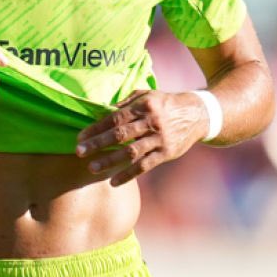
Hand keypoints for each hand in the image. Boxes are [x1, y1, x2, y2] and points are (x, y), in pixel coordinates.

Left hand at [74, 90, 207, 185]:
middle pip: (120, 135)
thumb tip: (102, 111)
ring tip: (92, 168)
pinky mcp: (166, 153)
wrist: (197, 114)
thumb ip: (126, 103)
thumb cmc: (165, 104)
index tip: (80, 137)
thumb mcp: (147, 95)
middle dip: (98, 144)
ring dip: (110, 161)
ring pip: (130, 152)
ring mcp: (159, 139)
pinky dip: (128, 175)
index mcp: (144, 106)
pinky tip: (113, 181)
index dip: (96, 128)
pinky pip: (144, 166)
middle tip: (79, 152)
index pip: (114, 118)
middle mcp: (151, 122)